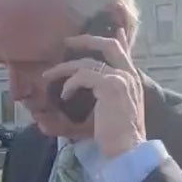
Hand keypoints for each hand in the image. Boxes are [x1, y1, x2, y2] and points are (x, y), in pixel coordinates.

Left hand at [43, 29, 144, 157]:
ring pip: (88, 63)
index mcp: (132, 82)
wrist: (128, 150)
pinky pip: (84, 76)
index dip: (120, 41)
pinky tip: (64, 96)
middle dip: (87, 40)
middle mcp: (129, 76)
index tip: (114, 30)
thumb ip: (87, 107)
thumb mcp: (99, 117)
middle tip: (68, 41)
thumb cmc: (114, 139)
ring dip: (64, 69)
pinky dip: (70, 84)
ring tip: (48, 76)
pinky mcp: (111, 85)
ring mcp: (121, 79)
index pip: (125, 55)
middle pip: (110, 46)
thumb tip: (56, 108)